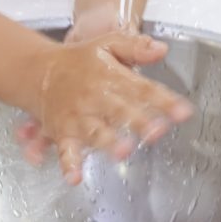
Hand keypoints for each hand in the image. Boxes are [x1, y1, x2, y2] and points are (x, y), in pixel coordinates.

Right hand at [14, 33, 191, 185]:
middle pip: (121, 111)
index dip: (164, 101)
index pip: (143, 89)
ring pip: (96, 131)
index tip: (183, 112)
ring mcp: (79, 117)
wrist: (38, 70)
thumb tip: (161, 49)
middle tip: (157, 132)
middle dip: (139, 122)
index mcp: (111, 76)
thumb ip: (136, 47)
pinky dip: (69, 164)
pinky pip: (65, 149)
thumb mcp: (108, 44)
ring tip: (122, 151)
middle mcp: (96, 97)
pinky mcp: (63, 131)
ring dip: (108, 142)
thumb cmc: (78, 61)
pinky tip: (74, 177)